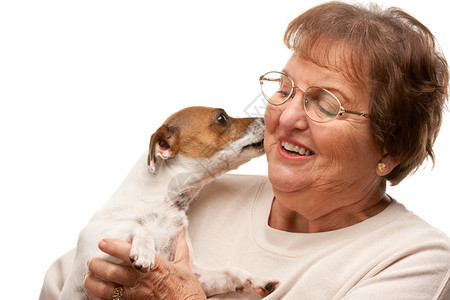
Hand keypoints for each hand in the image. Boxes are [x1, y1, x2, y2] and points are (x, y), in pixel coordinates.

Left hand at [84, 228, 205, 299]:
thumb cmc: (188, 289)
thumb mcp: (184, 266)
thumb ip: (180, 247)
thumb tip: (181, 229)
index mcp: (155, 266)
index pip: (129, 253)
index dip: (113, 246)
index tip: (102, 242)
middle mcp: (143, 281)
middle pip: (113, 272)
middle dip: (98, 265)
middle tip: (91, 261)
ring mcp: (137, 296)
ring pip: (107, 290)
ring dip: (94, 283)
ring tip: (88, 278)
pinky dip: (98, 298)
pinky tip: (93, 294)